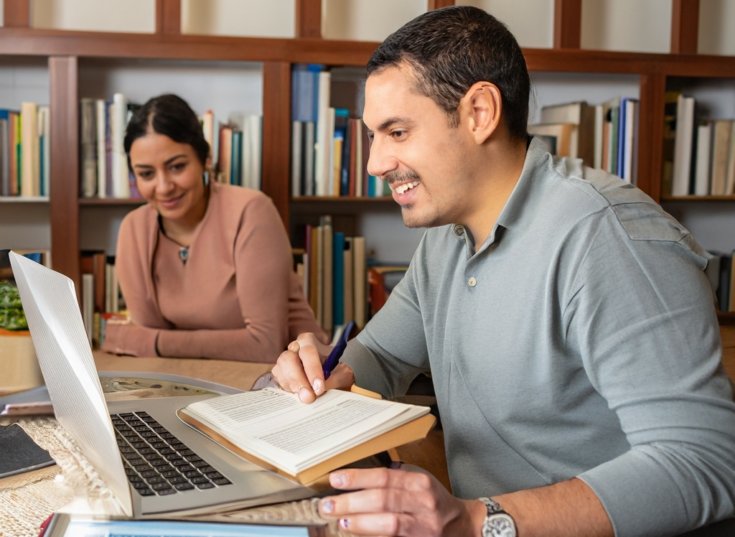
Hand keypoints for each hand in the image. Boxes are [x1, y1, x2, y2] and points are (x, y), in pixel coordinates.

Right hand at [271, 332, 354, 402]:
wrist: (333, 375)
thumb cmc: (337, 371)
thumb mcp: (341, 374)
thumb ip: (332, 380)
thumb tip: (317, 390)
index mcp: (309, 342)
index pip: (308, 352)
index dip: (312, 370)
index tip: (319, 386)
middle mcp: (294, 348)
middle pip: (289, 359)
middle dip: (299, 380)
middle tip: (309, 396)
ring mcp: (284, 360)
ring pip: (281, 371)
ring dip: (293, 387)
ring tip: (307, 397)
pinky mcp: (279, 373)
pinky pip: (278, 381)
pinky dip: (288, 390)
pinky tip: (300, 394)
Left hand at [318, 468, 484, 535]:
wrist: (464, 527)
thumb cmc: (436, 503)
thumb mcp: (421, 483)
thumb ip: (396, 479)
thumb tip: (359, 477)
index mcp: (421, 483)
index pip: (384, 477)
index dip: (358, 478)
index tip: (336, 479)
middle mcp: (424, 503)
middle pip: (383, 500)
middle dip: (352, 502)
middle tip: (328, 504)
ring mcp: (424, 526)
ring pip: (389, 523)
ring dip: (360, 522)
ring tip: (340, 521)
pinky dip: (374, 535)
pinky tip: (357, 533)